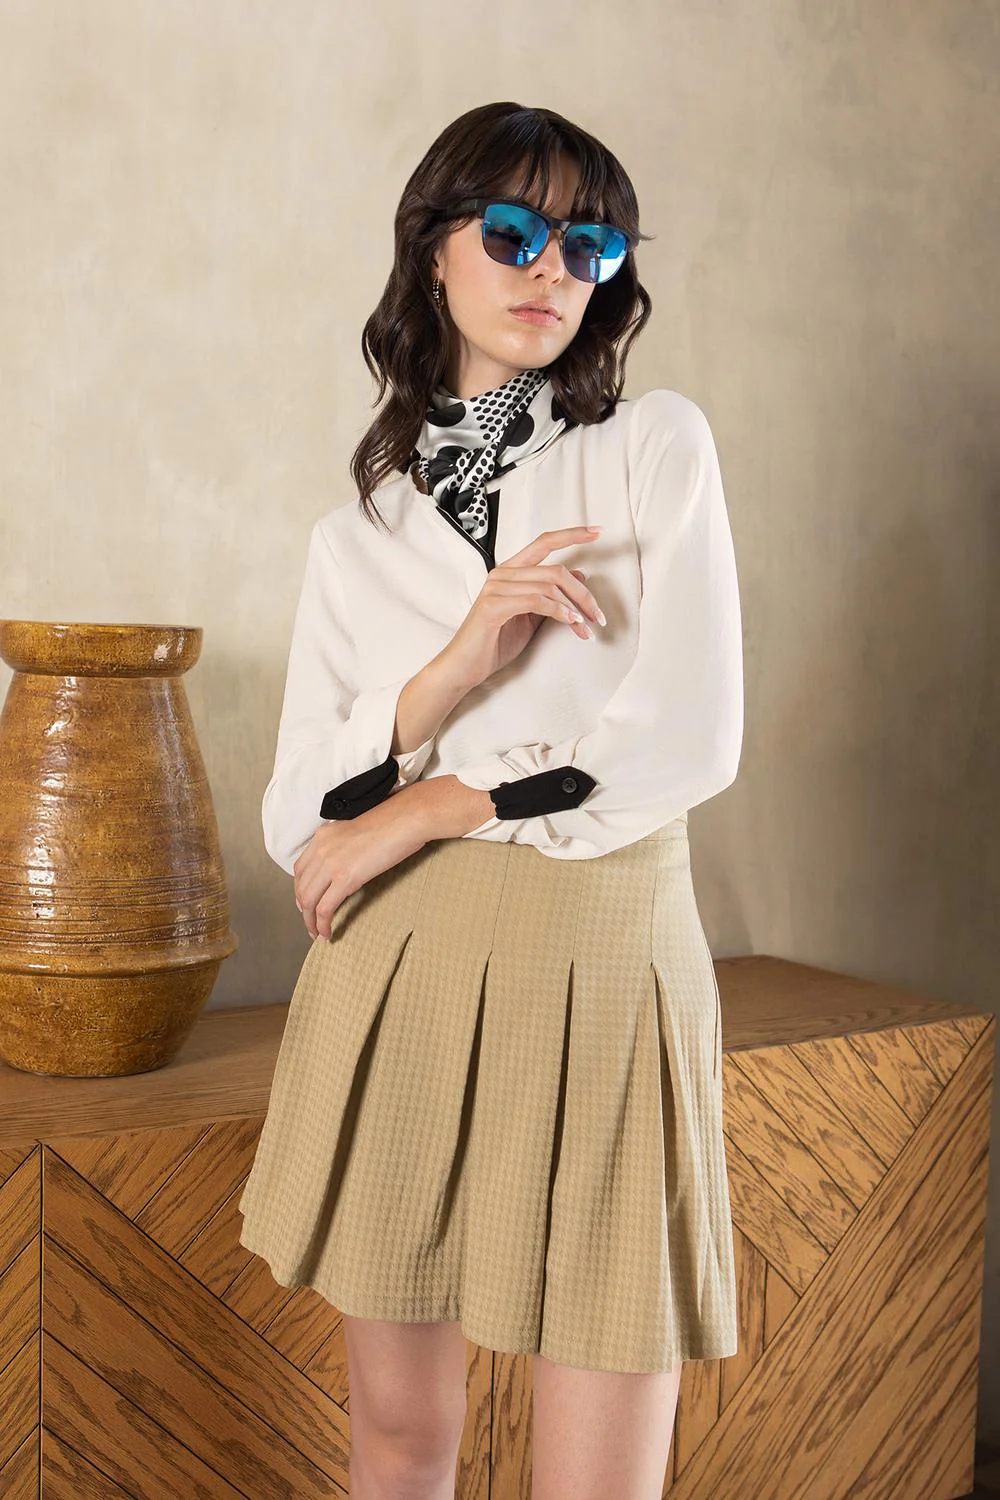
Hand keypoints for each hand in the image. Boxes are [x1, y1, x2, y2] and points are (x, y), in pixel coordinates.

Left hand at [292, 786, 427, 939]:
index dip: (301, 890)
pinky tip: (327, 933)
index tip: (308, 903)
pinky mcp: (345, 878)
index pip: (300, 869)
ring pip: (308, 901)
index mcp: (323, 836)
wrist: (406, 819)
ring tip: (317, 933)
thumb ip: (343, 847)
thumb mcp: (356, 831)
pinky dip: (322, 925)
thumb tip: (346, 867)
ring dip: (310, 921)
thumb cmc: (392, 822)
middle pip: (301, 887)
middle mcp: (321, 849)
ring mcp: (331, 864)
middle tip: (311, 923)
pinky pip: (325, 908)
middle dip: (304, 910)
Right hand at [443, 525, 606, 688]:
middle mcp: (502, 574)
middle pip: (556, 570)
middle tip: (599, 616)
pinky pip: (536, 601)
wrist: (464, 666)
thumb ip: (551, 595)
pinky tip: (571, 623)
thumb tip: (579, 576)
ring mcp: (496, 588)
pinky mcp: (494, 606)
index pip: (544, 542)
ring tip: (587, 627)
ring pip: (549, 586)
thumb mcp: (532, 616)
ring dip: (575, 608)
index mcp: (511, 571)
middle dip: (584, 594)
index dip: (572, 534)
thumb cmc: (495, 642)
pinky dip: (559, 612)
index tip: (597, 530)